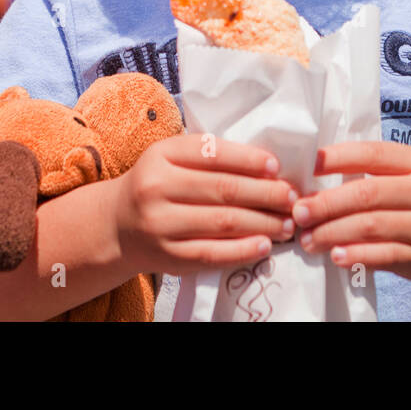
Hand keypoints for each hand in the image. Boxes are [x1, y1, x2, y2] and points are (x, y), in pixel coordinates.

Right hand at [111, 134, 297, 275]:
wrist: (117, 226)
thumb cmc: (157, 185)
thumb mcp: (171, 159)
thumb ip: (208, 157)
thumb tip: (267, 166)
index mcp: (161, 155)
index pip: (212, 152)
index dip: (248, 160)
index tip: (276, 167)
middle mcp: (156, 187)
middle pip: (223, 189)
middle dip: (265, 194)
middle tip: (292, 197)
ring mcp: (161, 224)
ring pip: (223, 222)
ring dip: (262, 223)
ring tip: (286, 223)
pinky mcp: (168, 257)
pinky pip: (213, 253)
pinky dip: (243, 250)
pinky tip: (264, 245)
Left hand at [291, 140, 410, 282]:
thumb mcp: (410, 172)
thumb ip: (373, 170)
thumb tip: (316, 175)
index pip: (372, 155)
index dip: (337, 159)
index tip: (308, 167)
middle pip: (368, 194)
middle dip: (327, 203)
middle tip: (299, 212)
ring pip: (372, 227)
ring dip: (333, 233)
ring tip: (308, 238)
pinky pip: (384, 256)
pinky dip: (356, 255)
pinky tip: (336, 255)